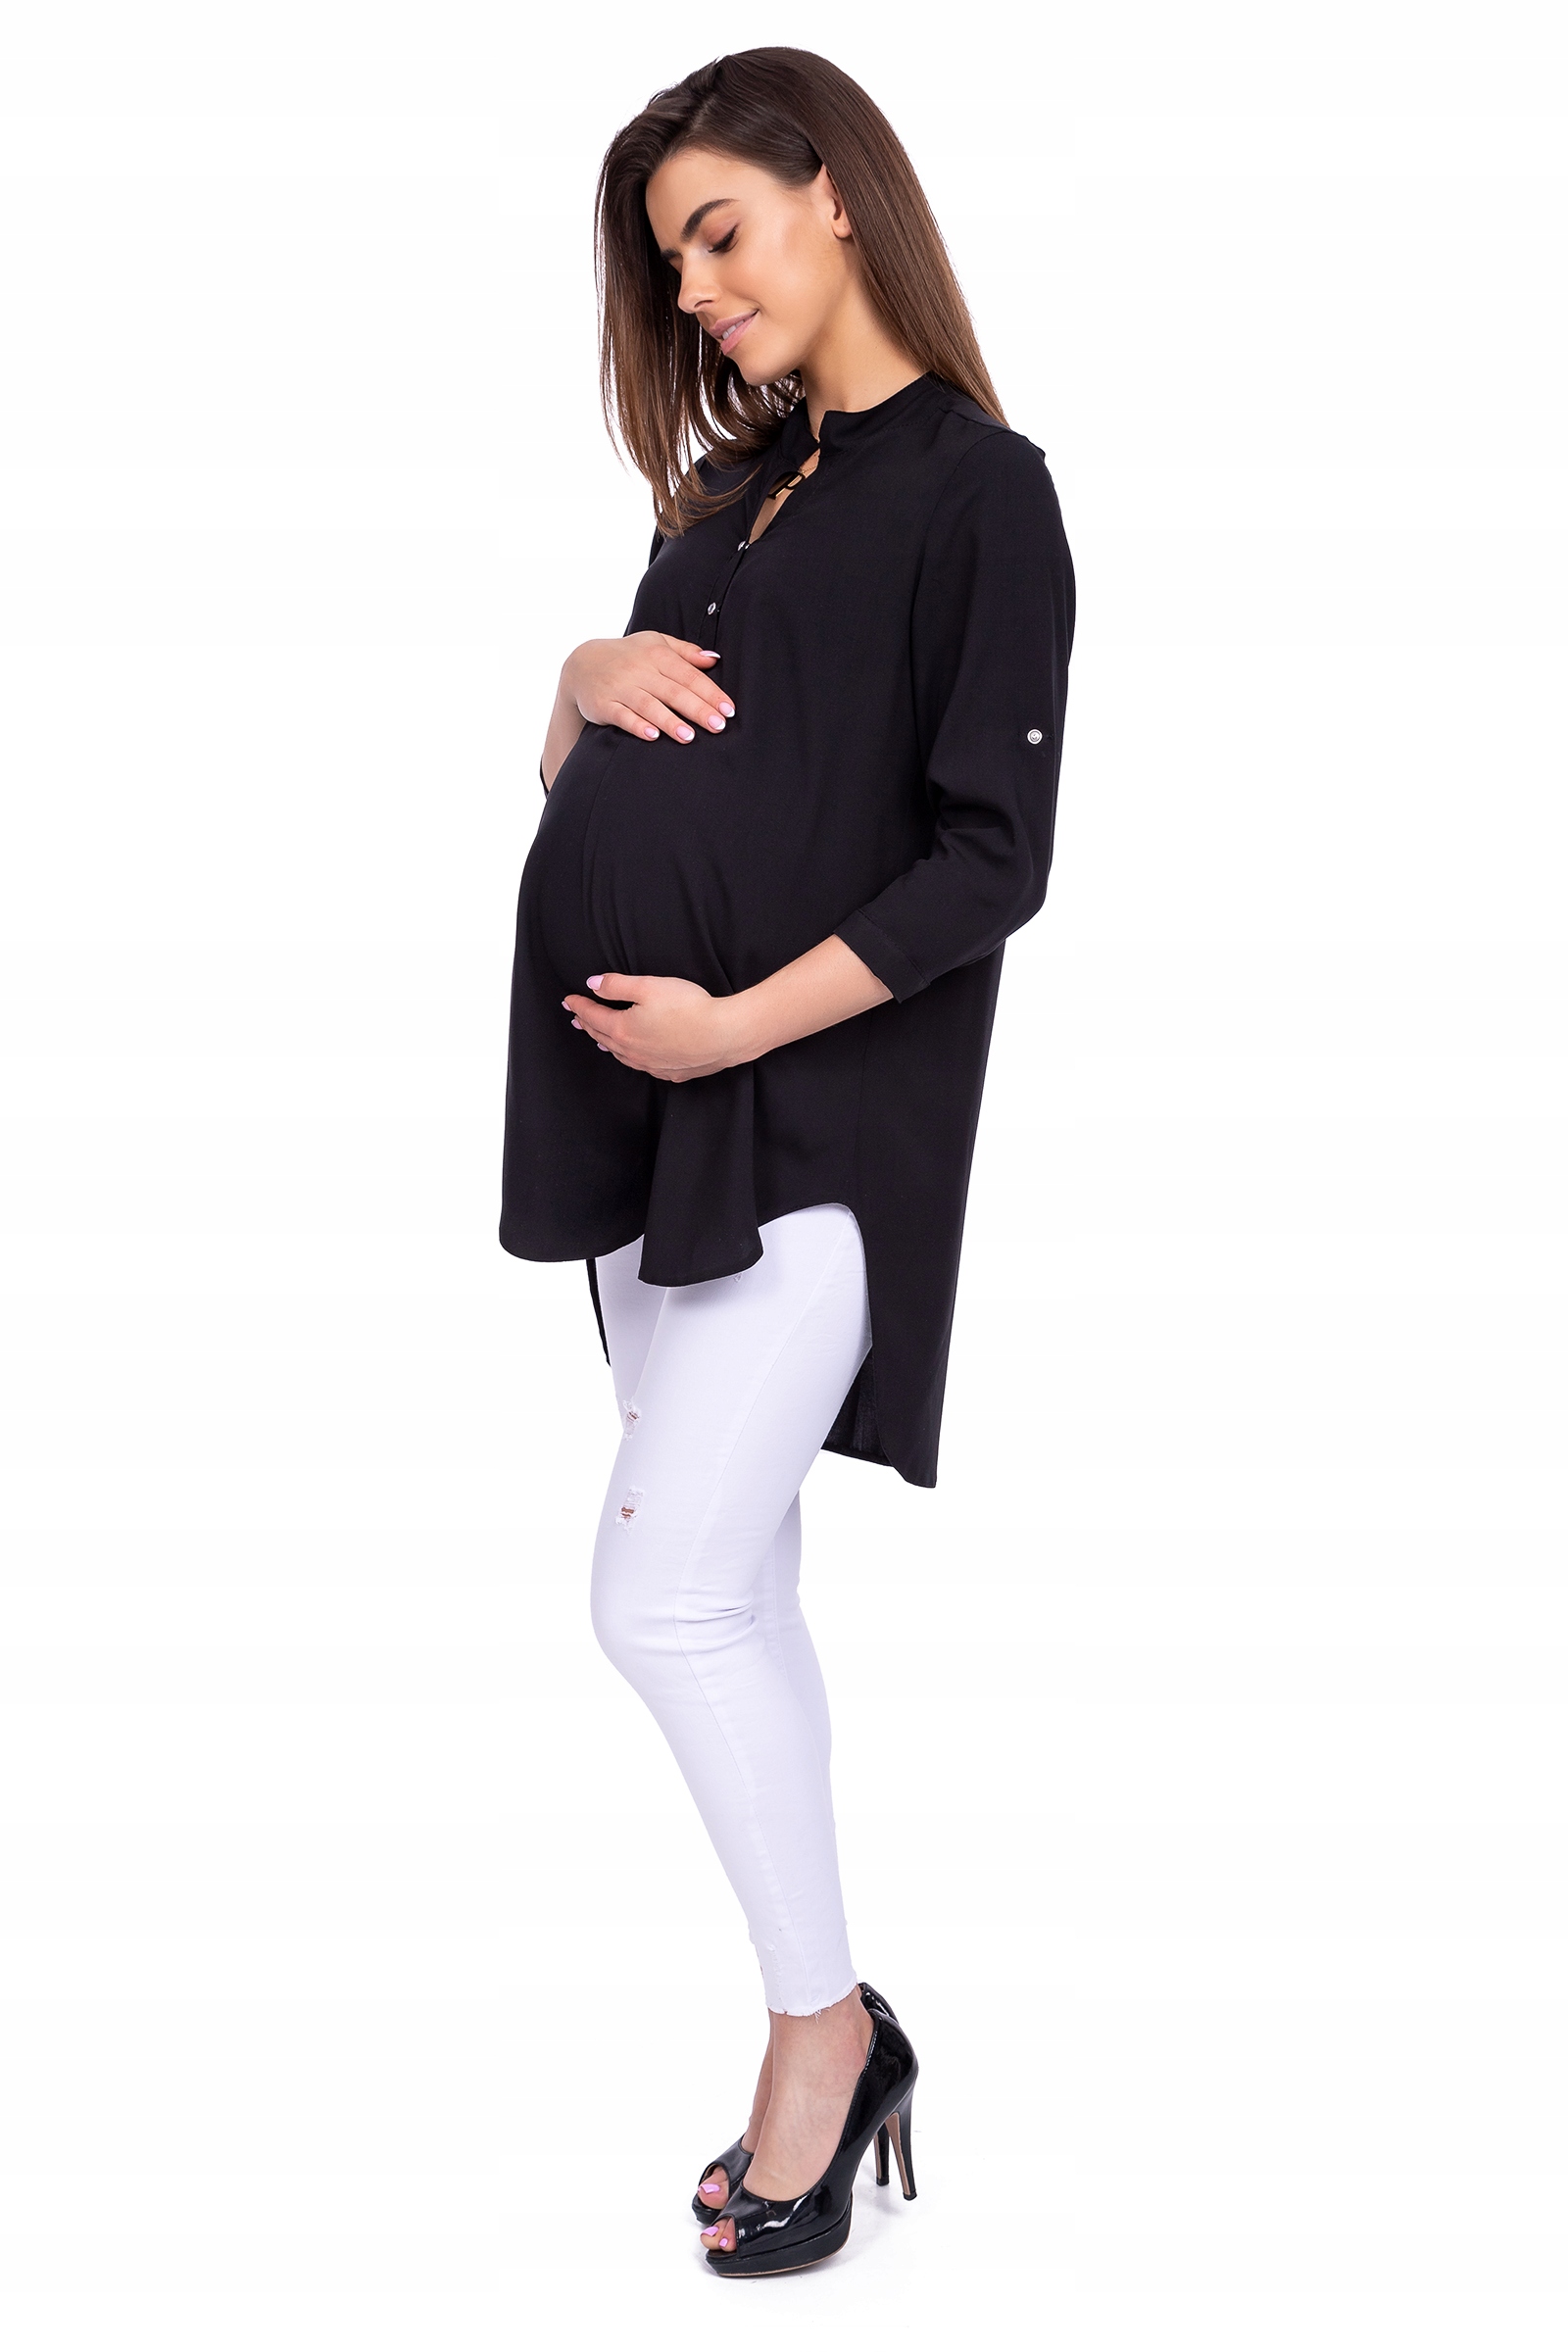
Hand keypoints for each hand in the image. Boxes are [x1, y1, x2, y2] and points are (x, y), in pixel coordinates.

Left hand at [561, 939, 892, 1081]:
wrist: (725, 1035)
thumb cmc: (689, 1008)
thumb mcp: (649, 986)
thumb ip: (617, 985)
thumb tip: (592, 984)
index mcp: (623, 1029)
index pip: (593, 1015)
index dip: (579, 1005)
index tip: (568, 999)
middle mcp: (632, 1052)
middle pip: (602, 1036)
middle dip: (587, 1024)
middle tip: (576, 1018)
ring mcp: (651, 1065)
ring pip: (620, 1054)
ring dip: (607, 1043)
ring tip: (598, 1038)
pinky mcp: (671, 1072)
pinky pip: (643, 1065)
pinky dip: (632, 1057)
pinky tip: (636, 1055)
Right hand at [564, 633, 733, 746]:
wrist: (581, 664)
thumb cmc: (627, 656)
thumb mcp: (655, 644)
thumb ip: (685, 652)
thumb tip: (714, 659)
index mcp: (657, 654)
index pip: (689, 675)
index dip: (711, 693)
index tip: (729, 710)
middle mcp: (639, 670)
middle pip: (674, 691)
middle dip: (698, 709)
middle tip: (719, 727)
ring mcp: (620, 687)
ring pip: (649, 705)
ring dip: (669, 721)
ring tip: (689, 737)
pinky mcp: (603, 704)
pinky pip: (622, 716)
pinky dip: (637, 725)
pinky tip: (652, 736)